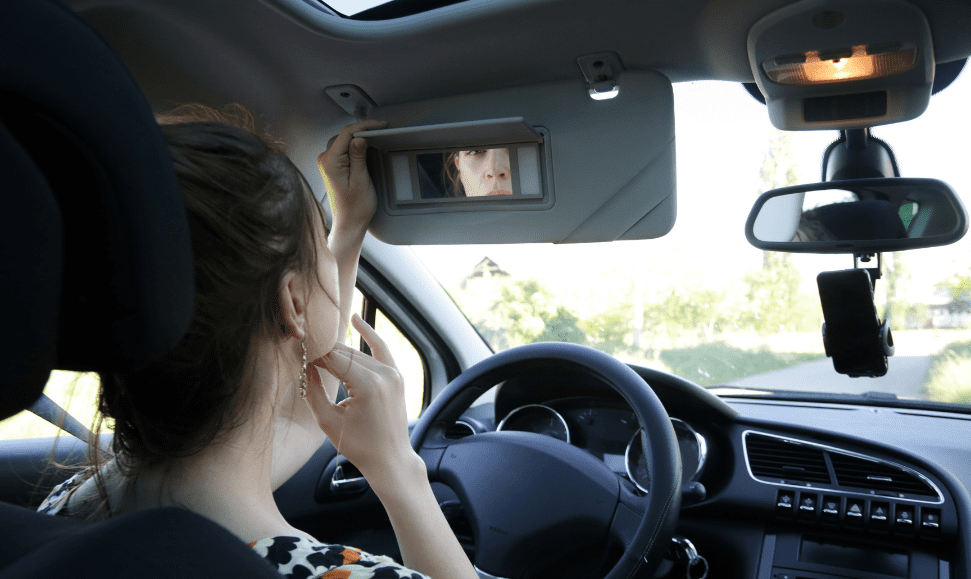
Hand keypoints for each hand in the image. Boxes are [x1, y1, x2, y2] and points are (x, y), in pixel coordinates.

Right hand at [304, 314, 418, 485]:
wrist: (390, 459)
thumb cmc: (358, 446)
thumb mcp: (327, 420)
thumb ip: (311, 389)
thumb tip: (302, 365)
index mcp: (367, 384)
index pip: (331, 358)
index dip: (310, 353)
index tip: (293, 348)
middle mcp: (383, 373)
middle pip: (344, 353)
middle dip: (322, 351)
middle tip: (300, 346)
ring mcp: (393, 372)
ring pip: (358, 352)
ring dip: (337, 350)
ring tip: (314, 342)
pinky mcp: (397, 375)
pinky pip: (381, 349)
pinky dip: (370, 334)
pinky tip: (356, 319)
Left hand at [317, 120, 387, 234]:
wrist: (349, 224)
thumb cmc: (355, 208)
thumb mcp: (361, 181)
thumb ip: (358, 157)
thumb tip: (359, 137)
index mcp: (330, 162)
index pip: (347, 133)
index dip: (365, 125)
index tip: (380, 125)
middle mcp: (325, 160)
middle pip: (345, 135)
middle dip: (364, 129)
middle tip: (383, 128)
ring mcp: (328, 163)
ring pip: (345, 140)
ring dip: (360, 137)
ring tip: (378, 135)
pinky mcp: (333, 166)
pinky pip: (344, 149)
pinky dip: (356, 145)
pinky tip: (367, 146)